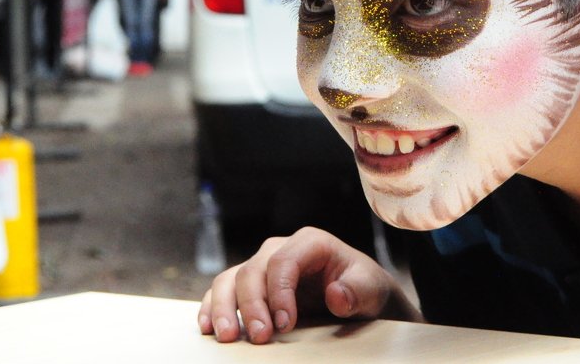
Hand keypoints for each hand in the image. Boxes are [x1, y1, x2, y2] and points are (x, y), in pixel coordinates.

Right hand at [198, 227, 421, 343]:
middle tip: (261, 337)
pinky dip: (212, 306)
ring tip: (228, 337)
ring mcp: (263, 267)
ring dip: (224, 307)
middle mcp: (281, 250)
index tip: (285, 325)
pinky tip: (208, 327)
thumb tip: (336, 295)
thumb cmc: (364, 287)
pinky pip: (222, 290)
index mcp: (310, 243)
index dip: (279, 292)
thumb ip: (357, 290)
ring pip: (231, 278)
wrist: (358, 297)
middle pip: (253, 271)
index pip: (284, 262)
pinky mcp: (252, 286)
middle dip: (252, 306)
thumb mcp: (371, 288)